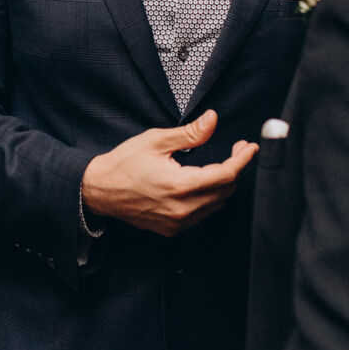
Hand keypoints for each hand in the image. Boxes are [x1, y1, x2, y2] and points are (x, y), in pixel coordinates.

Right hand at [82, 110, 256, 237]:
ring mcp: (177, 222)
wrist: (99, 191)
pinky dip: (210, 197)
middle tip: (236, 150)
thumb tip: (212, 120)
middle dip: (235, 169)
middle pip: (226, 191)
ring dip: (224, 184)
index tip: (249, 147)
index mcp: (179, 186)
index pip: (225, 175)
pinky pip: (202, 214)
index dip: (242, 160)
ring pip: (216, 204)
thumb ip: (189, 134)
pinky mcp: (172, 229)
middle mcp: (181, 209)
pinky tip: (204, 182)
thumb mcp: (156, 141)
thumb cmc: (123, 164)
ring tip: (222, 164)